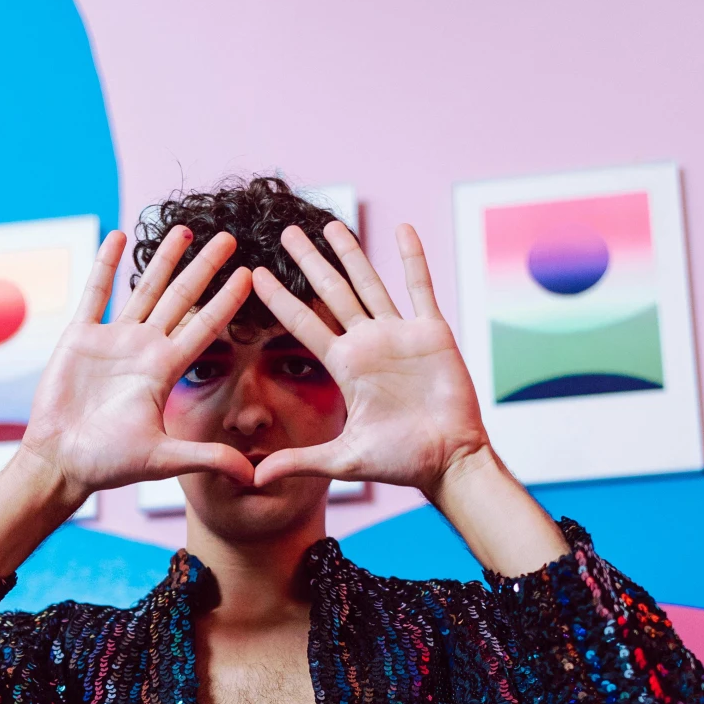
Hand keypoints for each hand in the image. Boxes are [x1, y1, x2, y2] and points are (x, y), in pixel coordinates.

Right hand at [22, 226, 256, 499]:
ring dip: (163, 259)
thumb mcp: (164, 460)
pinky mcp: (80, 336)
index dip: (227, 302)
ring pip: (144, 289)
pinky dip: (106, 264)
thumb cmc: (109, 464)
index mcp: (164, 372)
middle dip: (204, 268)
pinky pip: (96, 293)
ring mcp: (113, 340)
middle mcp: (144, 350)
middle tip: (229, 239)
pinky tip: (119, 236)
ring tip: (184, 229)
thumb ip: (207, 457)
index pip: (205, 328)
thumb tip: (253, 475)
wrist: (61, 462)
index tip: (249, 276)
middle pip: (181, 299)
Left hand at [247, 223, 489, 496]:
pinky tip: (403, 228)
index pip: (304, 325)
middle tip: (287, 233)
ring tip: (332, 225)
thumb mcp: (343, 461)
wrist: (448, 461)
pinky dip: (413, 259)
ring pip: (370, 283)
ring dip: (352, 253)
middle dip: (309, 263)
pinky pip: (420, 288)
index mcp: (345, 366)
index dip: (280, 300)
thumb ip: (300, 462)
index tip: (255, 274)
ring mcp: (400, 334)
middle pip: (332, 293)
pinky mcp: (432, 333)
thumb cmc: (400, 461)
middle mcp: (368, 344)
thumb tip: (255, 478)